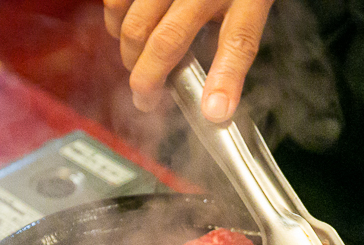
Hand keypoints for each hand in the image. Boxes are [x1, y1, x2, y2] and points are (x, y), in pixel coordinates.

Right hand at [104, 0, 273, 121]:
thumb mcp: (248, 1)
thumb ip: (234, 39)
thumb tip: (218, 100)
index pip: (238, 42)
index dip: (226, 81)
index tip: (214, 113)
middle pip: (165, 42)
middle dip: (148, 79)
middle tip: (145, 97)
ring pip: (134, 24)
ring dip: (129, 53)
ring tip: (136, 63)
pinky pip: (115, 0)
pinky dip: (114, 20)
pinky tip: (124, 28)